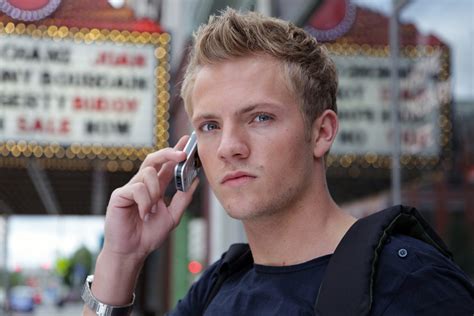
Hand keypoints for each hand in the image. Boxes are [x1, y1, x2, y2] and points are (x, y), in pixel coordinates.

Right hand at [102, 135, 198, 260]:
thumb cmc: (148, 235)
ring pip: (148, 173)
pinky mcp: (119, 195)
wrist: (133, 252)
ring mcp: (130, 188)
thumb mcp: (173, 216)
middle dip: (169, 153)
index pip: (166, 165)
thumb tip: (195, 181)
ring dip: (156, 191)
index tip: (186, 142)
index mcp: (155, 187)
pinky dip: (145, 202)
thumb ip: (183, 199)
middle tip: (182, 155)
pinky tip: (144, 214)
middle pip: (153, 159)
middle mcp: (142, 184)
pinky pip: (137, 188)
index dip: (175, 152)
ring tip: (153, 209)